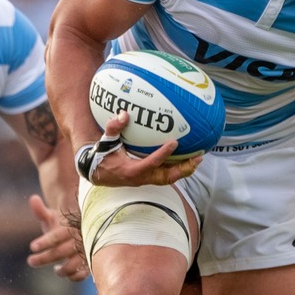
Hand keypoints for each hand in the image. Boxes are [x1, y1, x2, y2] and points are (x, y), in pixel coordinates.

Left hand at [26, 194, 87, 280]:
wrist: (82, 229)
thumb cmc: (63, 224)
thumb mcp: (52, 216)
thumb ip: (41, 210)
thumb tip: (33, 198)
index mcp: (71, 227)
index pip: (57, 236)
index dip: (45, 241)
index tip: (32, 247)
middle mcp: (80, 239)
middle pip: (62, 251)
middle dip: (45, 258)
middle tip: (30, 261)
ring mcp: (85, 251)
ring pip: (74, 264)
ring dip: (62, 270)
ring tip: (55, 269)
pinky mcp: (89, 262)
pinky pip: (84, 273)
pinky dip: (75, 277)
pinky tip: (66, 273)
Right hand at [87, 113, 201, 187]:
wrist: (97, 173)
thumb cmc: (102, 156)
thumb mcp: (105, 142)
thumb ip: (113, 128)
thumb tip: (124, 114)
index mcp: (131, 170)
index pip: (151, 163)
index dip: (164, 154)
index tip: (175, 142)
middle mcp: (141, 178)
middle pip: (167, 177)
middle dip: (183, 169)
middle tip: (197, 158)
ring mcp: (145, 180)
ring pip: (169, 178)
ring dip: (183, 170)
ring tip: (197, 159)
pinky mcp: (148, 178)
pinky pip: (166, 175)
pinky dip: (177, 168)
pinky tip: (186, 159)